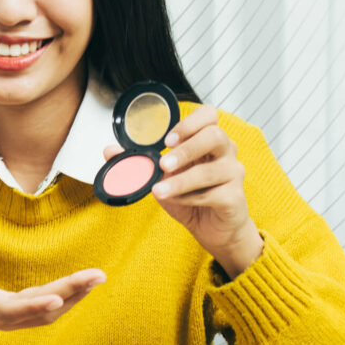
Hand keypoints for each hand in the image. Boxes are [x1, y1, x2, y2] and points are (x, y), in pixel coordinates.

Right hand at [0, 244, 105, 330]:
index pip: (17, 307)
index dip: (39, 302)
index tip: (61, 295)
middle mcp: (0, 318)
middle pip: (42, 310)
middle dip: (71, 293)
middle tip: (98, 275)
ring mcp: (8, 319)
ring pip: (48, 313)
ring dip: (73, 297)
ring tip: (96, 279)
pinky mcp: (14, 314)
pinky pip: (44, 310)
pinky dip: (64, 298)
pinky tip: (78, 287)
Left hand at [103, 105, 262, 277]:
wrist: (213, 229)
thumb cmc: (191, 197)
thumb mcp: (161, 178)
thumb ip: (138, 162)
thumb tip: (109, 150)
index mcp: (208, 141)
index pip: (209, 115)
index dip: (190, 122)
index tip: (167, 140)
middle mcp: (225, 152)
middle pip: (216, 136)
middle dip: (187, 149)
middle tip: (163, 163)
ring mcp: (233, 174)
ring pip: (211, 170)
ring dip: (181, 181)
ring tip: (159, 190)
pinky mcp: (235, 198)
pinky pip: (213, 194)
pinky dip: (191, 198)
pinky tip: (178, 201)